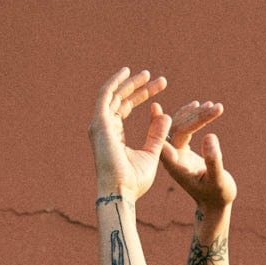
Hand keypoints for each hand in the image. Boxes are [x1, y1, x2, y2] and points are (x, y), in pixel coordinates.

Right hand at [89, 67, 170, 200]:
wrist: (121, 191)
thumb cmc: (134, 181)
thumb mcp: (151, 154)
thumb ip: (156, 134)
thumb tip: (165, 115)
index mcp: (114, 135)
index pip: (126, 108)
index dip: (142, 95)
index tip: (160, 87)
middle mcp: (104, 127)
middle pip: (121, 99)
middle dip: (140, 87)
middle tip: (159, 79)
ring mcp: (100, 124)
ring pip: (115, 95)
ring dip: (131, 83)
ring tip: (148, 74)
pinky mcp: (99, 122)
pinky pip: (106, 95)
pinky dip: (116, 83)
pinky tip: (127, 73)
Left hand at [160, 101, 236, 211]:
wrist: (216, 203)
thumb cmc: (218, 195)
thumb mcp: (219, 180)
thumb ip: (213, 160)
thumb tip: (209, 136)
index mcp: (176, 166)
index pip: (166, 141)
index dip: (160, 124)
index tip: (156, 107)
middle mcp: (172, 157)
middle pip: (177, 129)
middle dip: (197, 117)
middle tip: (215, 107)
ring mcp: (176, 152)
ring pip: (179, 125)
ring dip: (195, 114)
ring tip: (214, 106)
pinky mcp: (182, 149)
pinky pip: (182, 127)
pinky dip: (192, 116)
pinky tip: (201, 106)